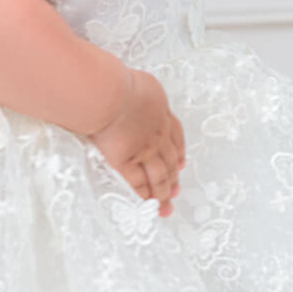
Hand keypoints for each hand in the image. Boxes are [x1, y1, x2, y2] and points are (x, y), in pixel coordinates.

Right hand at [90, 70, 185, 217]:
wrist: (108, 94)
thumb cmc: (118, 83)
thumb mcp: (139, 83)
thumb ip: (141, 93)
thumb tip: (135, 91)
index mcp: (162, 113)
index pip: (176, 136)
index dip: (181, 151)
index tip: (183, 163)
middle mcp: (157, 134)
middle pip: (171, 160)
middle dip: (175, 178)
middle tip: (177, 193)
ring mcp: (143, 149)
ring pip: (159, 176)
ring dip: (163, 193)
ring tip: (165, 208)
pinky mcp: (125, 160)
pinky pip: (136, 182)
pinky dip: (143, 194)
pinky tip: (146, 203)